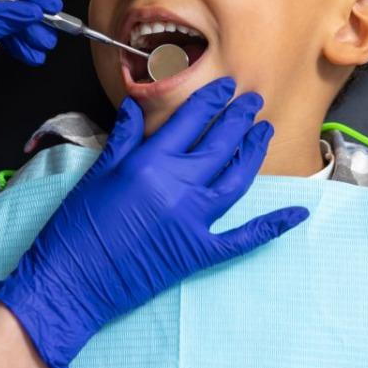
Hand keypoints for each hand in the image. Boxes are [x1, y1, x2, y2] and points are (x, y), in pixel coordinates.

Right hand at [0, 77, 309, 367]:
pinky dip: (271, 225)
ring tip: (263, 132)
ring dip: (253, 153)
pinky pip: (243, 236)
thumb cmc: (75, 228)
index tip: (225, 86)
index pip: (189, 121)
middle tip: (253, 100)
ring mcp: (192, 220)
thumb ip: (121, 139)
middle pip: (219, 143)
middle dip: (239, 118)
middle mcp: (177, 186)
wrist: (72, 280)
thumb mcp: (94, 175)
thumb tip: (132, 107)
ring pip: (236, 178)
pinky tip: (296, 213)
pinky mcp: (198, 251)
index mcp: (148, 163)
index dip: (210, 100)